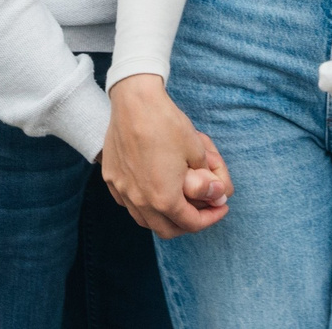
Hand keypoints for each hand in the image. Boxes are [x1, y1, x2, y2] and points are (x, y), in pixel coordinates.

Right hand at [104, 77, 229, 236]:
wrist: (134, 102)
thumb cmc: (167, 124)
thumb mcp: (197, 152)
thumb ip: (208, 182)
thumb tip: (218, 196)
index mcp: (165, 198)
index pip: (191, 223)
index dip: (211, 218)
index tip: (220, 207)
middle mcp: (141, 200)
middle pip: (166, 230)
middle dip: (187, 224)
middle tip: (201, 211)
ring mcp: (123, 190)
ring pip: (144, 220)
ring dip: (163, 218)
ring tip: (178, 204)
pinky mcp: (111, 178)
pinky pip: (128, 203)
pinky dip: (142, 205)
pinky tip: (151, 191)